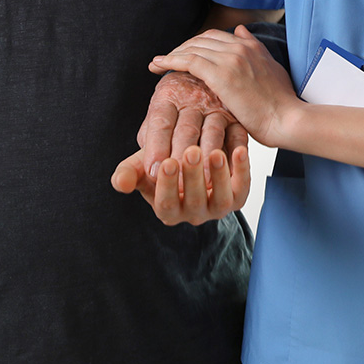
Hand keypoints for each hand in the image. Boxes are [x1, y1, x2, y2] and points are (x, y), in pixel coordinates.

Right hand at [111, 143, 249, 225]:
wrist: (187, 152)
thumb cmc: (162, 160)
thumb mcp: (142, 165)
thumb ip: (129, 173)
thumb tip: (120, 183)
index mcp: (167, 209)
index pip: (166, 204)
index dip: (167, 186)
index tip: (167, 162)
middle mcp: (193, 213)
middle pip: (195, 201)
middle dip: (193, 176)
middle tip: (191, 151)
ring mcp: (216, 207)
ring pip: (221, 200)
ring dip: (220, 177)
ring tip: (216, 153)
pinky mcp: (237, 196)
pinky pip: (242, 188)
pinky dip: (243, 171)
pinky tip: (240, 150)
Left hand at [136, 71, 247, 178]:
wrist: (200, 90)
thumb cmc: (170, 128)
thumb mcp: (149, 141)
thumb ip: (133, 167)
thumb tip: (119, 184)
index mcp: (166, 98)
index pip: (160, 122)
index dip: (156, 146)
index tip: (153, 171)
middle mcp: (192, 99)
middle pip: (186, 129)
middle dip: (182, 154)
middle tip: (179, 178)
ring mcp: (217, 109)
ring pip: (213, 134)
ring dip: (209, 158)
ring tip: (205, 183)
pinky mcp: (237, 120)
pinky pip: (239, 137)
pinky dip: (237, 155)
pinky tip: (231, 170)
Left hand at [149, 25, 297, 146]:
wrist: (288, 119)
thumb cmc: (281, 103)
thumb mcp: (271, 68)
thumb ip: (254, 49)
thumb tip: (240, 31)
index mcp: (250, 46)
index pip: (214, 36)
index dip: (195, 43)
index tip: (184, 54)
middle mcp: (239, 47)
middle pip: (200, 39)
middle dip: (181, 48)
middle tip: (167, 60)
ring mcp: (230, 59)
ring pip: (192, 48)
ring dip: (172, 54)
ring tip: (157, 64)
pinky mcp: (221, 74)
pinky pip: (189, 61)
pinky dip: (170, 61)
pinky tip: (158, 66)